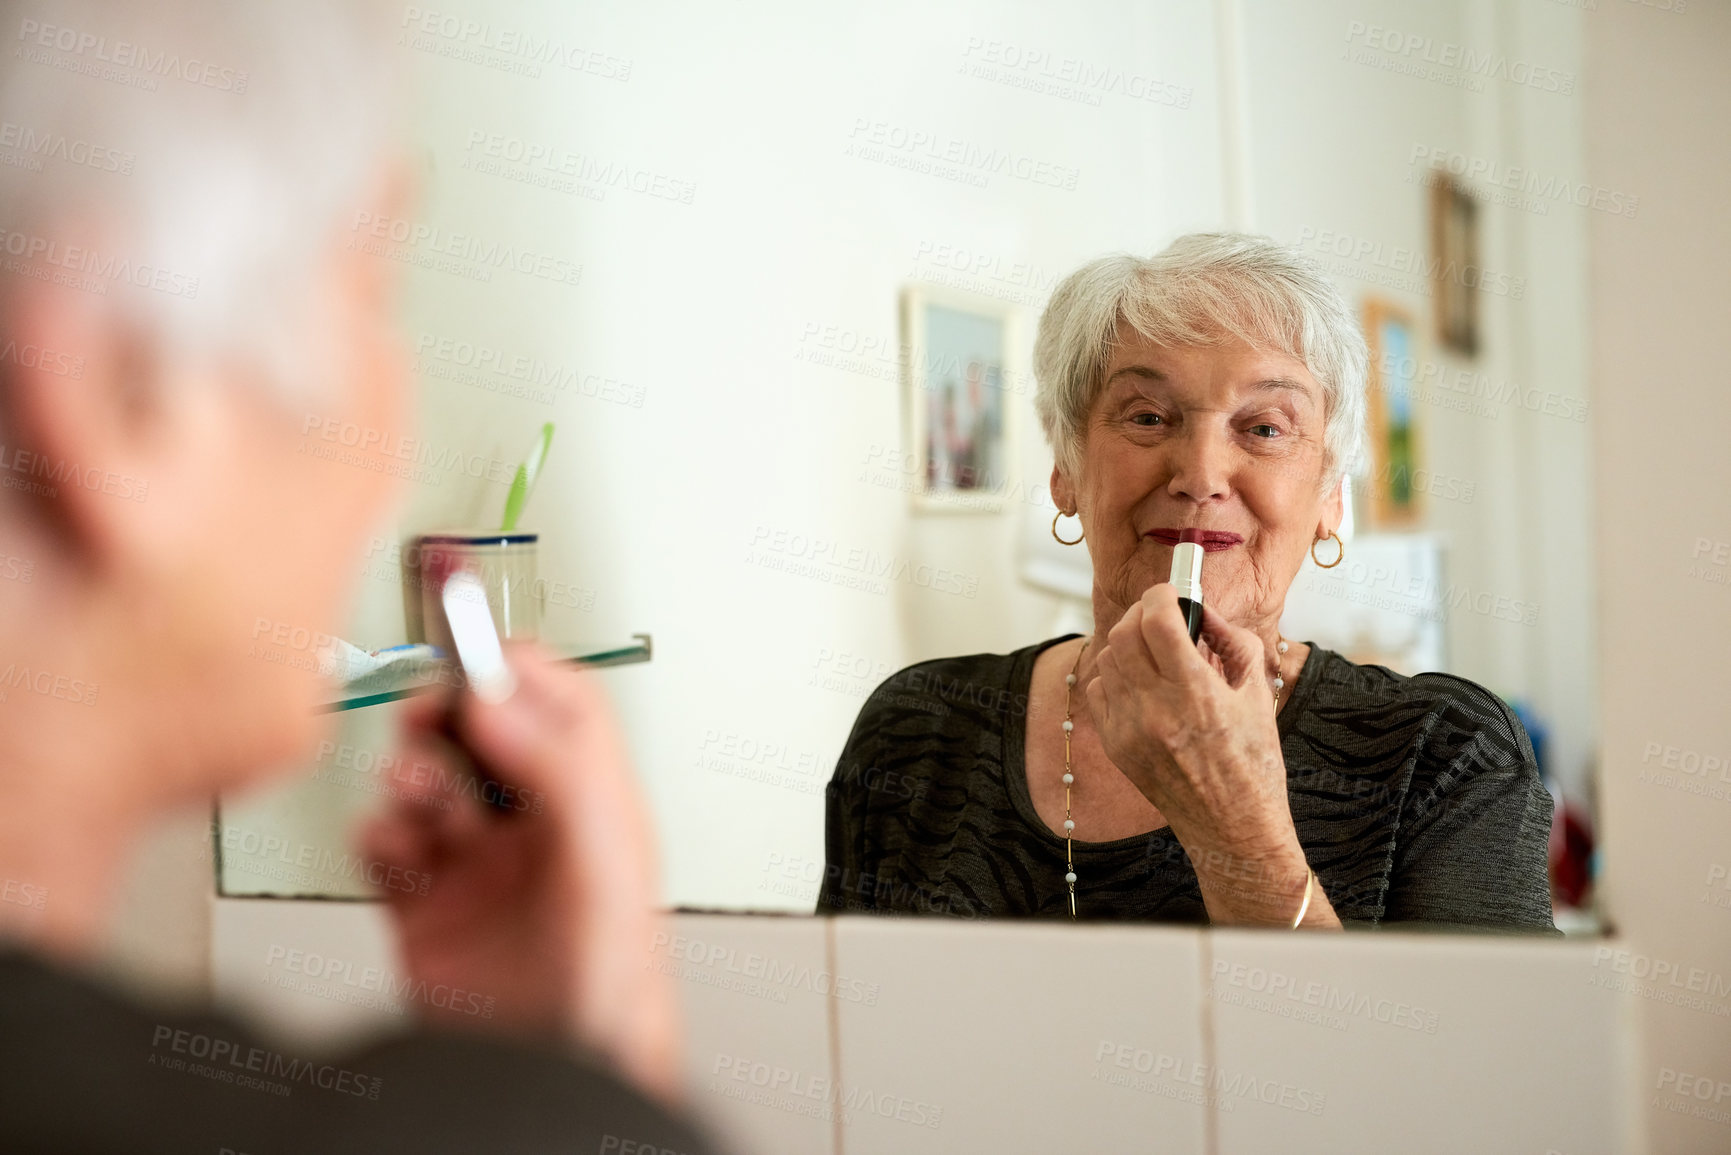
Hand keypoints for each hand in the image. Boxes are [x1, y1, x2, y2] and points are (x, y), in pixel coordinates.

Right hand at [360, 643, 682, 1102]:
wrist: (555, 1071)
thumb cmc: (607, 986)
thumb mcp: (602, 861)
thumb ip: (560, 771)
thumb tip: (500, 698)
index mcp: (592, 804)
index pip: (559, 705)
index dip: (515, 671)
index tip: (471, 658)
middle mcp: (535, 828)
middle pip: (483, 733)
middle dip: (449, 715)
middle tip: (426, 714)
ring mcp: (478, 866)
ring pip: (428, 783)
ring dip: (411, 776)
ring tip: (414, 795)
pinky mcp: (426, 909)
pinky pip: (387, 846)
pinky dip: (378, 834)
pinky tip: (392, 848)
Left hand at [1084, 586, 1328, 925]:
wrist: (1232, 827)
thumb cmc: (1253, 763)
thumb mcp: (1257, 693)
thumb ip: (1230, 640)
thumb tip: (1202, 609)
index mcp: (1195, 694)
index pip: (1158, 620)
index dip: (1162, 595)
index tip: (1172, 593)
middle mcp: (1155, 711)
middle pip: (1124, 633)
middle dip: (1143, 614)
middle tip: (1162, 615)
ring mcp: (1128, 730)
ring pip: (1107, 658)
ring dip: (1128, 642)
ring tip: (1154, 649)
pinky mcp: (1115, 746)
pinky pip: (1099, 689)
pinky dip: (1115, 674)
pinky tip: (1140, 680)